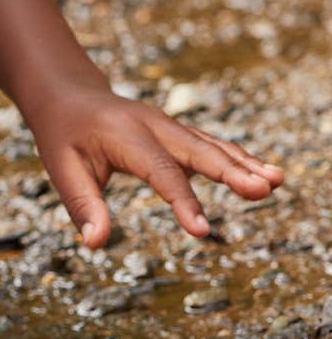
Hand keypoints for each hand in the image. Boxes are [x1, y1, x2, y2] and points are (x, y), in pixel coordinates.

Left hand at [25, 82, 283, 248]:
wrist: (68, 95)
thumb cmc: (63, 136)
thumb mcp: (62, 169)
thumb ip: (82, 205)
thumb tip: (95, 244)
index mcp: (124, 134)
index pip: (159, 172)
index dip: (182, 202)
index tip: (202, 232)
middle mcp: (153, 124)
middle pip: (196, 150)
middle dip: (230, 171)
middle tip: (263, 190)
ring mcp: (168, 125)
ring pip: (209, 145)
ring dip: (243, 163)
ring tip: (276, 182)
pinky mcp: (176, 132)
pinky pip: (209, 144)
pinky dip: (236, 158)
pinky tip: (261, 175)